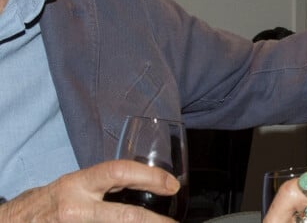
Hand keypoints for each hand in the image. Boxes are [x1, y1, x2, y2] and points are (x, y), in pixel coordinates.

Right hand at [0, 159, 179, 221]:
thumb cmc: (52, 202)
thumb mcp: (77, 185)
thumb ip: (105, 185)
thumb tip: (145, 185)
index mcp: (79, 184)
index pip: (120, 171)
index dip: (150, 176)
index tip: (171, 184)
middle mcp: (76, 208)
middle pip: (124, 216)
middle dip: (153, 221)